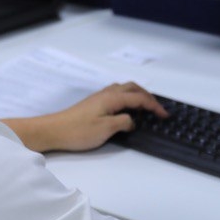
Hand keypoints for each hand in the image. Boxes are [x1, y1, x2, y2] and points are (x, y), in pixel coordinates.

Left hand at [3, 82, 167, 152]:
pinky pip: (116, 94)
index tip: (165, 115)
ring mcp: (99, 97)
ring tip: (145, 107)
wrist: (54, 130)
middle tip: (157, 109)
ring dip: (137, 95)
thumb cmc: (78, 131)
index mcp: (112, 98)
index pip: (139, 98)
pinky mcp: (93, 103)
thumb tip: (132, 121)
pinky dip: (127, 98)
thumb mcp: (106, 129)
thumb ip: (124, 122)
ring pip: (124, 89)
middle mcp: (107, 94)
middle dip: (147, 96)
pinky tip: (126, 109)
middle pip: (133, 88)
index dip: (154, 106)